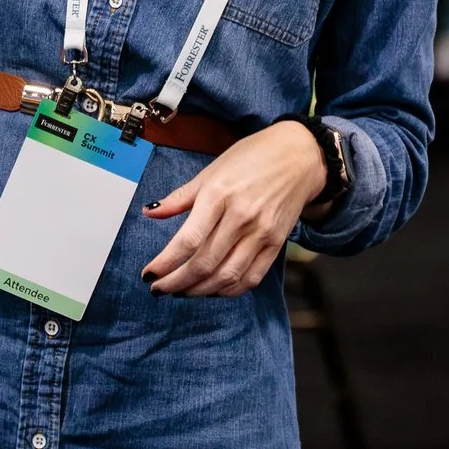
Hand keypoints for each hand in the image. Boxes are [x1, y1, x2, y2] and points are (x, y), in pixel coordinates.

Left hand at [140, 122, 328, 296]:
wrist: (299, 156)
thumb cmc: (252, 158)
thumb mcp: (211, 171)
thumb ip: (180, 197)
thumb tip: (149, 212)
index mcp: (219, 195)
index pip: (188, 240)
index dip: (165, 263)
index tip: (148, 274)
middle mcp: (241, 217)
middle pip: (205, 263)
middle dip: (177, 282)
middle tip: (159, 289)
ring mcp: (262, 233)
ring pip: (227, 276)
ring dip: (199, 291)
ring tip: (181, 292)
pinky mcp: (276, 244)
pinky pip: (251, 277)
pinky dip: (229, 290)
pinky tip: (212, 290)